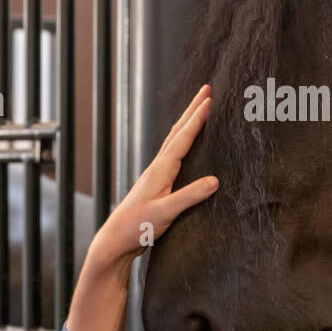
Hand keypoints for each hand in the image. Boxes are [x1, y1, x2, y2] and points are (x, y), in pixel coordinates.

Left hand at [87, 84, 218, 275]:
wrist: (116, 240)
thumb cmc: (137, 227)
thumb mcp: (165, 213)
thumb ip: (190, 196)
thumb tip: (215, 181)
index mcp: (161, 169)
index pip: (183, 138)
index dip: (197, 119)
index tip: (210, 100)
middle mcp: (157, 167)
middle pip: (177, 131)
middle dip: (192, 109)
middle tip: (206, 89)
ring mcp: (156, 174)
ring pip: (174, 139)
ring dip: (187, 121)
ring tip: (199, 107)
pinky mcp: (157, 183)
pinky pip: (173, 153)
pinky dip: (182, 139)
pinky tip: (186, 142)